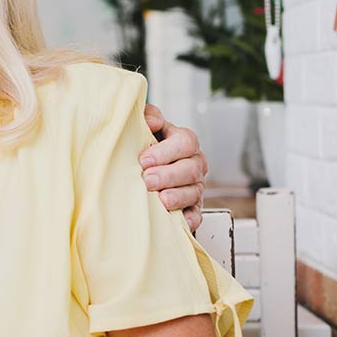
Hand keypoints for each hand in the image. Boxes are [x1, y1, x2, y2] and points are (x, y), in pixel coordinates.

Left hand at [141, 104, 207, 231]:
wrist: (139, 168)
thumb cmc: (141, 145)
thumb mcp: (142, 124)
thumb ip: (147, 115)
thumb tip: (153, 121)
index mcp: (183, 141)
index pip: (185, 142)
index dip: (166, 151)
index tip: (144, 160)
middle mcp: (193, 163)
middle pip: (191, 168)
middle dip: (169, 175)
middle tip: (148, 180)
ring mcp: (194, 186)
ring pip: (195, 191)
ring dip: (178, 196)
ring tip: (161, 200)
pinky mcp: (191, 207)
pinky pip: (197, 214)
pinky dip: (190, 218)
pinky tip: (181, 222)